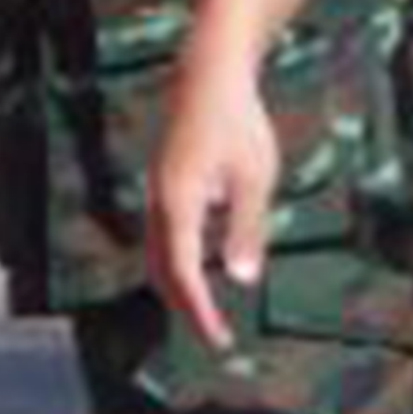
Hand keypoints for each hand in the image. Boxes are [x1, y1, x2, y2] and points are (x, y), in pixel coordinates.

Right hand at [148, 58, 276, 345]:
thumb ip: (246, 228)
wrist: (209, 74)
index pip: (183, 270)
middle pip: (162, 268)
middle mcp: (160, 200)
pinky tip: (201, 270)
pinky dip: (179, 263)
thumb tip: (244, 281)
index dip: (199, 310)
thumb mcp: (254, 177)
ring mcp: (158, 192)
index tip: (220, 340)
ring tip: (206, 314)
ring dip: (179, 287)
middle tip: (216, 338)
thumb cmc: (238, 122)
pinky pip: (164, 236)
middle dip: (186, 307)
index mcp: (179, 200)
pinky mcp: (164, 184)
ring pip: (158, 253)